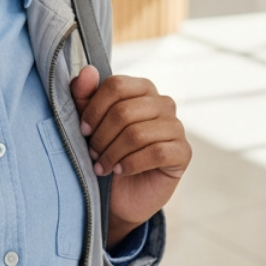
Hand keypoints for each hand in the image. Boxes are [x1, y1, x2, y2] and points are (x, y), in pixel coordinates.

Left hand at [69, 66, 190, 247]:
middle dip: (102, 136)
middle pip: (124, 111)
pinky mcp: (183, 151)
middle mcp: (163, 103)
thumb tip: (87, 70)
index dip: (94, 109)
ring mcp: (176, 127)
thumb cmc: (107, 154)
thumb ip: (84, 95)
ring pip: (138, 133)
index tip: (83, 130)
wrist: (122, 195)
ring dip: (113, 153)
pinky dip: (131, 164)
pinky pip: (156, 152)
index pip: (116, 85)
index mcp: (142, 89)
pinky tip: (121, 170)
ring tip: (102, 165)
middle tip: (93, 153)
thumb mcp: (89, 124)